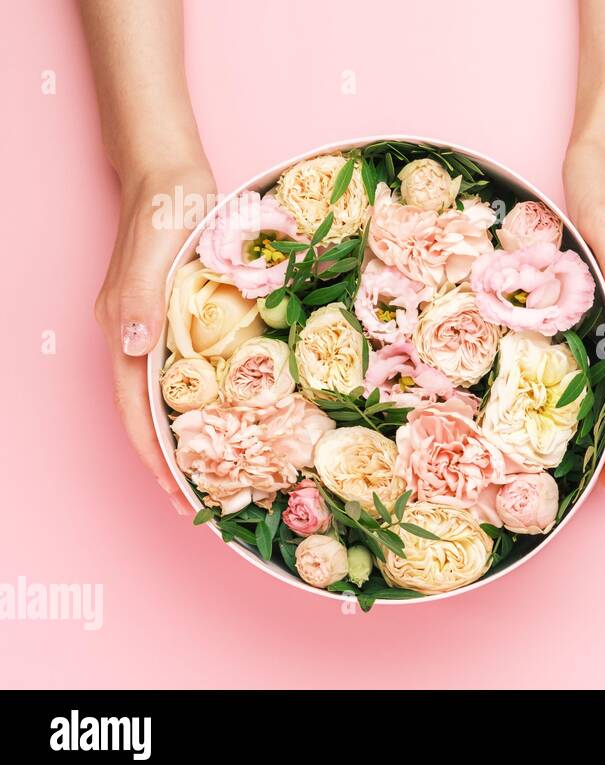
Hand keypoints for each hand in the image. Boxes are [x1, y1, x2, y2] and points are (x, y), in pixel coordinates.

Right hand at [94, 163, 215, 512]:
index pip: (137, 412)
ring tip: (217, 472)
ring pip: (164, 397)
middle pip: (147, 414)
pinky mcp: (174, 316)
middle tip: (204, 501)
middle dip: (170, 461)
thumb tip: (133, 347)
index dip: (156, 457)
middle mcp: (134, 336)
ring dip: (185, 436)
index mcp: (126, 331)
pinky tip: (228, 414)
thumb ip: (142, 298)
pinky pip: (182, 372)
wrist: (170, 173)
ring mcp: (153, 327)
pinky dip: (199, 402)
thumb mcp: (157, 249)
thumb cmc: (166, 207)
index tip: (178, 497)